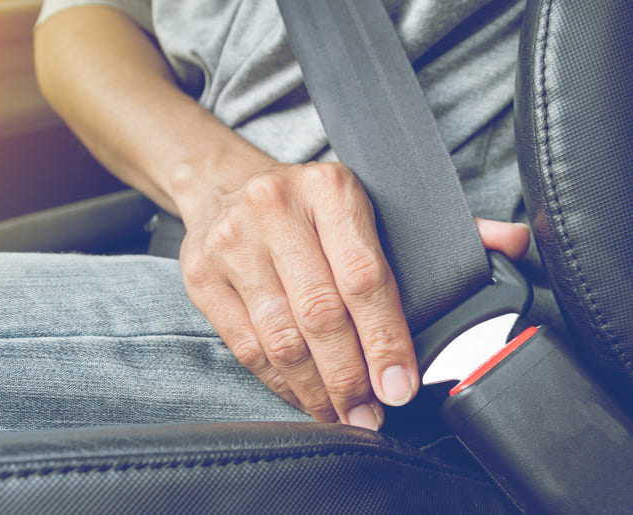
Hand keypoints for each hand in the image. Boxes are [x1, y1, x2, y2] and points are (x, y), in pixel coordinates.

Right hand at [179, 160, 528, 429]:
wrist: (225, 186)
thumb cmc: (307, 204)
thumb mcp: (368, 200)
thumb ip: (439, 230)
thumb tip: (514, 243)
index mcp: (330, 189)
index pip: (365, 275)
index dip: (386, 339)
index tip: (401, 384)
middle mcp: (275, 210)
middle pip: (320, 313)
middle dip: (351, 376)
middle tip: (371, 413)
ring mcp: (232, 243)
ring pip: (280, 336)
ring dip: (315, 388)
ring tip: (341, 414)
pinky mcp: (202, 275)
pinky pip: (244, 343)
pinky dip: (278, 380)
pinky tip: (303, 394)